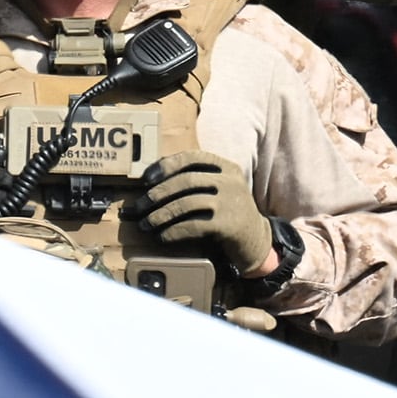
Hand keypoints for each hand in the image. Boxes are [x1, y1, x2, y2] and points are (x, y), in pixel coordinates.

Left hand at [136, 151, 275, 276]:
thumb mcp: (220, 189)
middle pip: (186, 181)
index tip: (146, 179)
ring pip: (186, 204)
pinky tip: (162, 237)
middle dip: (157, 194)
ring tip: (145, 224)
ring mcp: (231, 203)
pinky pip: (192, 226)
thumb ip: (197, 179)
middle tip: (139, 207)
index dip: (166, 166)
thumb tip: (150, 180)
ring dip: (160, 215)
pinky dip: (172, 232)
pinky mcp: (228, 225)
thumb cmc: (228, 212)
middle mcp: (231, 182)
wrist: (256, 240)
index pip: (192, 157)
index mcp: (227, 167)